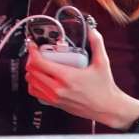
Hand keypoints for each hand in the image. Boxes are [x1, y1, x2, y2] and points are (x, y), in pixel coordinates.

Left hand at [24, 28, 138, 129]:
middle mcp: (58, 88)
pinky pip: (34, 92)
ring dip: (31, 71)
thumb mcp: (102, 63)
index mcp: (67, 76)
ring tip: (38, 65)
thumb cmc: (105, 88)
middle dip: (31, 59)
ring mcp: (54, 97)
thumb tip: (92, 31)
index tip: (33, 45)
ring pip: (30, 81)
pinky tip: (40, 78)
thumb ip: (96, 43)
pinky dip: (33, 83)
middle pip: (31, 70)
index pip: (38, 62)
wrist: (107, 108)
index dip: (32, 51)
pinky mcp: (54, 103)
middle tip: (36, 53)